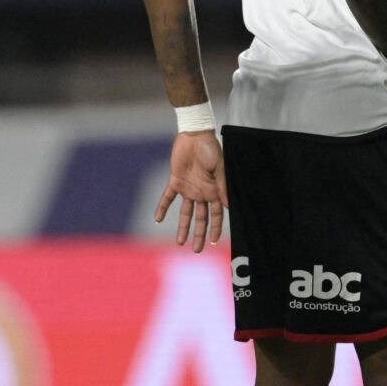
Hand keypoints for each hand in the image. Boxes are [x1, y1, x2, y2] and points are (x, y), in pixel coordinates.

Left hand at [153, 131, 227, 252]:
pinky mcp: (175, 181)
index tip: (213, 242)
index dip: (215, 228)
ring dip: (182, 228)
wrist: (194, 135)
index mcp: (214, 191)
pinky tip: (158, 219)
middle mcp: (202, 193)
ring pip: (185, 213)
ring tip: (180, 243)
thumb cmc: (211, 149)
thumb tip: (229, 207)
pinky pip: (167, 198)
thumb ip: (222, 187)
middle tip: (196, 250)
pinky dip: (162, 208)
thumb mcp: (220, 168)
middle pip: (200, 219)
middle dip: (199, 234)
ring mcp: (188, 188)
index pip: (216, 215)